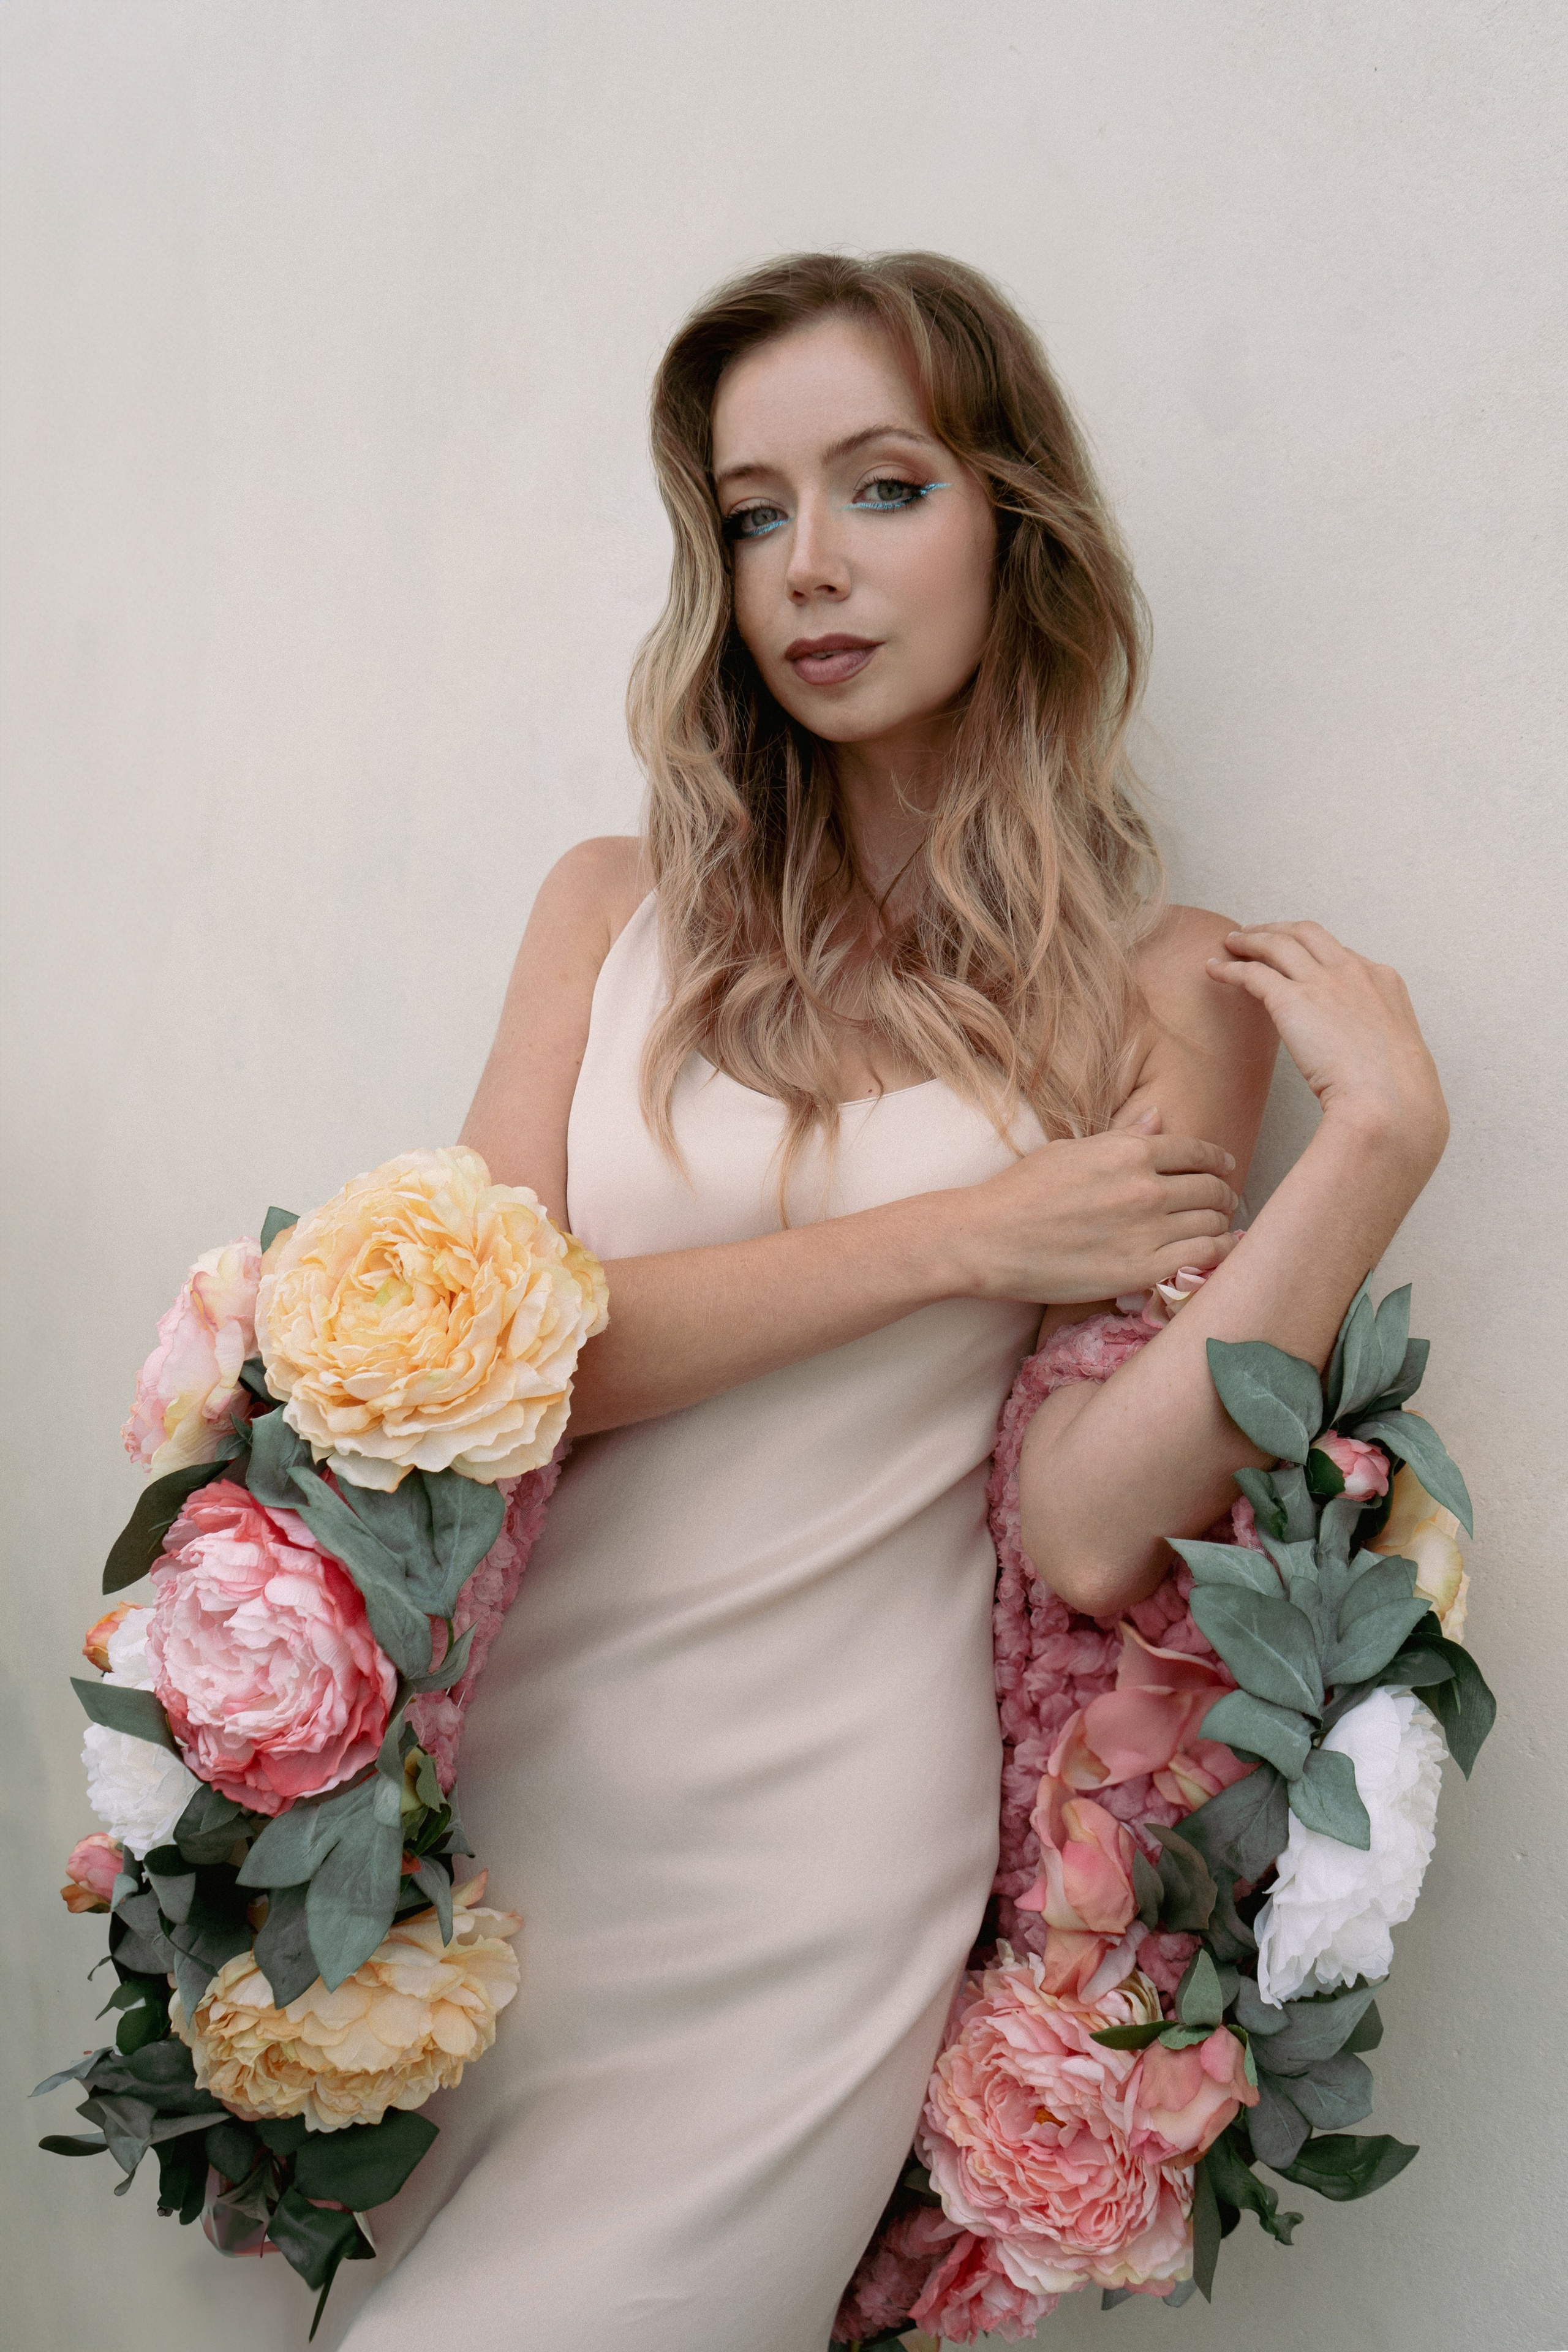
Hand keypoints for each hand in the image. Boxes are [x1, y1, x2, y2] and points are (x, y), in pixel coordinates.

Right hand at [956, 1110, 1240, 1304]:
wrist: (990, 1238)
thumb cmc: (1022, 1191)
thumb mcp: (1072, 1149)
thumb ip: (1122, 1136)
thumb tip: (1156, 1117)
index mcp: (1130, 1151)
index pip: (1196, 1151)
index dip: (1217, 1160)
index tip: (1224, 1167)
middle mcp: (1146, 1187)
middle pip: (1210, 1188)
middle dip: (1222, 1193)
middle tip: (1222, 1202)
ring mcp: (1147, 1230)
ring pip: (1212, 1222)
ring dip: (1220, 1223)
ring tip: (1218, 1229)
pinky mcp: (1142, 1270)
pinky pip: (1203, 1258)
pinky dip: (1219, 1253)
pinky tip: (1217, 1253)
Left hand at [1206, 921, 1447, 1177]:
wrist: (1389, 1100)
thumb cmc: (1396, 1094)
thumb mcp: (1396, 1055)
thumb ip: (1376, 1044)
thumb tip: (1363, 1063)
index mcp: (1383, 982)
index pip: (1340, 953)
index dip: (1312, 949)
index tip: (1295, 952)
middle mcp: (1352, 972)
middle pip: (1307, 933)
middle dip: (1278, 929)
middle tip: (1254, 933)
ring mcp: (1323, 982)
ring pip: (1277, 944)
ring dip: (1250, 940)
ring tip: (1229, 942)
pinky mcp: (1292, 999)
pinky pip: (1252, 974)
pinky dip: (1229, 969)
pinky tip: (1214, 970)